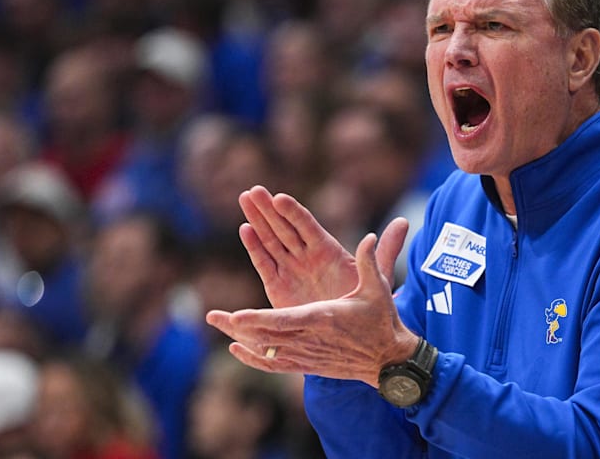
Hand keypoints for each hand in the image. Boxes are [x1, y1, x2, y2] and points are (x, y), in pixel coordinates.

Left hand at [206, 228, 419, 385]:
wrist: (388, 360)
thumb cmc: (381, 321)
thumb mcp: (378, 290)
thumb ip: (371, 262)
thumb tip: (370, 236)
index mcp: (323, 317)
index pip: (284, 320)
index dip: (259, 319)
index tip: (236, 316)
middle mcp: (309, 338)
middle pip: (266, 335)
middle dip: (237, 324)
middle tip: (211, 316)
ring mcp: (305, 354)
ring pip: (264, 348)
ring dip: (239, 336)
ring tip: (215, 322)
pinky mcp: (306, 364)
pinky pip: (273, 364)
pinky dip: (253, 358)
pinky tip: (235, 348)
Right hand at [237, 185, 408, 306]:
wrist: (350, 332)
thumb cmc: (365, 303)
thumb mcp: (378, 276)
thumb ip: (386, 250)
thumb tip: (404, 221)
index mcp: (328, 251)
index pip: (307, 227)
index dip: (294, 213)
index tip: (280, 198)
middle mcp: (307, 255)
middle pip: (284, 228)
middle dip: (269, 209)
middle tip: (253, 191)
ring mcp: (292, 269)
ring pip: (271, 240)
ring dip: (258, 220)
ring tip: (245, 198)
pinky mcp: (279, 286)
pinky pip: (265, 263)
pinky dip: (255, 247)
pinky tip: (246, 229)